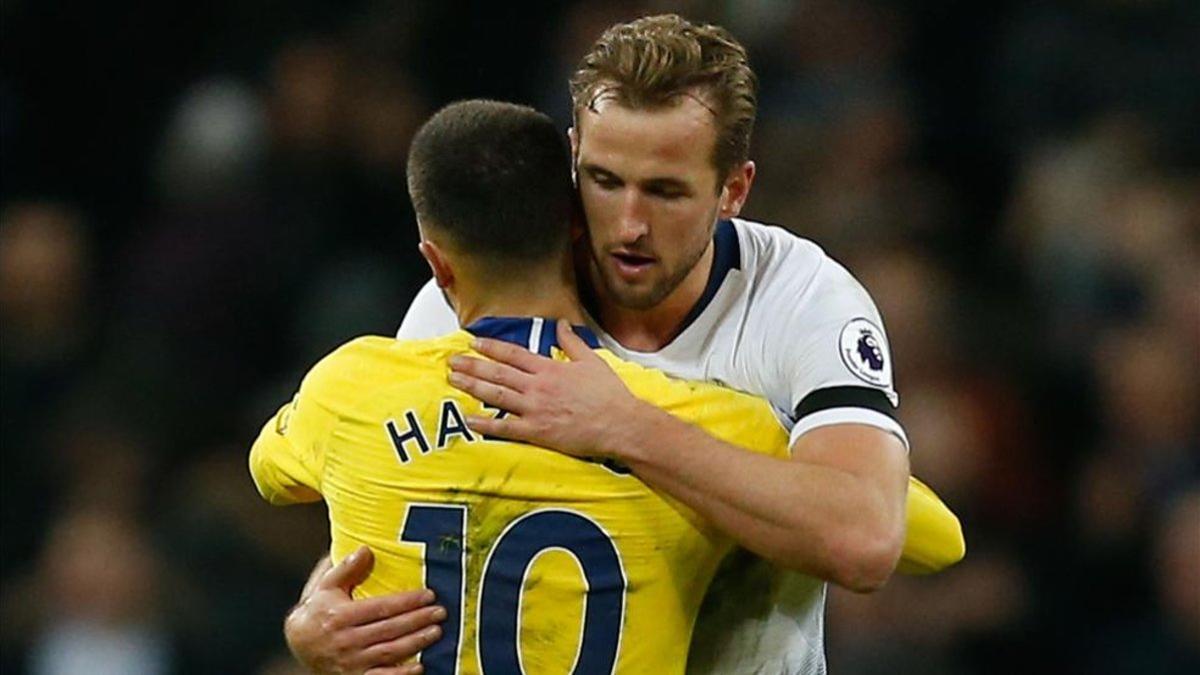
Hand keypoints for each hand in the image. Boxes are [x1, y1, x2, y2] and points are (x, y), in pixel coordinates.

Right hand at [285, 547, 445, 673]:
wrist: (299, 645)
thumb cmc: (318, 610)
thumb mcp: (325, 587)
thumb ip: (345, 568)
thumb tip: (366, 549)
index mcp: (340, 616)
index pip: (380, 608)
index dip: (407, 601)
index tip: (429, 594)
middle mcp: (346, 641)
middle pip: (389, 630)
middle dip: (417, 620)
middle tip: (440, 612)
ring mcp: (350, 662)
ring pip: (389, 653)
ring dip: (415, 643)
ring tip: (436, 632)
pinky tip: (419, 667)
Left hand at [448, 320, 643, 457]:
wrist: (620, 424)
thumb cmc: (609, 395)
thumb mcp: (592, 361)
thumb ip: (572, 342)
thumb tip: (562, 325)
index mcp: (550, 368)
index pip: (513, 354)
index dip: (491, 347)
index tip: (473, 343)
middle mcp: (538, 386)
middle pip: (497, 373)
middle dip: (472, 366)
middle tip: (452, 362)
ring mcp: (535, 409)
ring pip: (496, 395)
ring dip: (472, 387)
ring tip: (454, 381)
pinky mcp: (537, 431)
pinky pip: (506, 427)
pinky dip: (486, 424)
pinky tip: (470, 420)